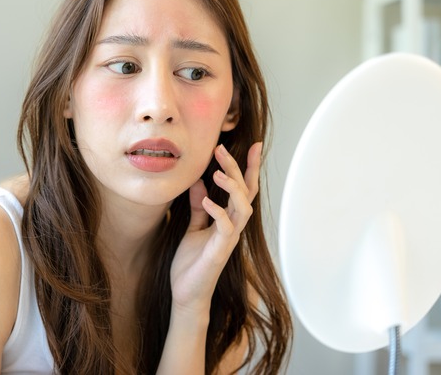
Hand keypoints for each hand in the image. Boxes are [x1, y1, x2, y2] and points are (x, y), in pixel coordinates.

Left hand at [169, 142, 261, 316]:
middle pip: (245, 192)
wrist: (186, 293)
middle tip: (220, 148)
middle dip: (236, 168)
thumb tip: (199, 181)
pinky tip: (205, 199)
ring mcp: (228, 239)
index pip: (244, 189)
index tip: (254, 145)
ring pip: (243, 207)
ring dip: (231, 187)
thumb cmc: (191, 263)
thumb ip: (199, 206)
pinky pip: (225, 227)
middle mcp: (233, 227)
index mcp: (228, 219)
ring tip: (216, 172)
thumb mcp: (193, 227)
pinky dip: (217, 211)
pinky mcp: (219, 251)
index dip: (249, 168)